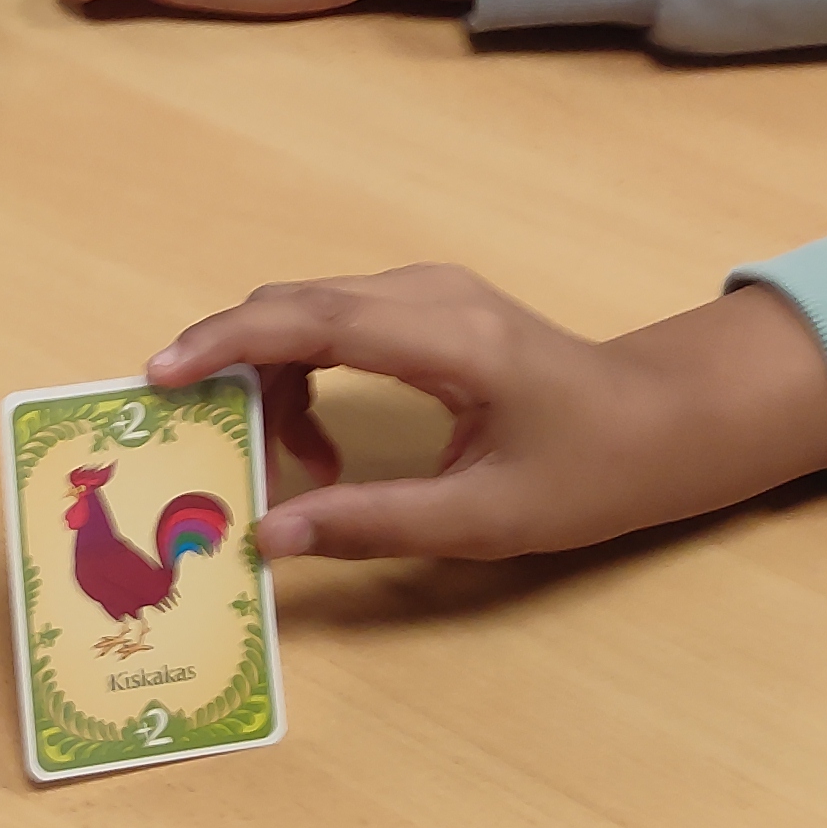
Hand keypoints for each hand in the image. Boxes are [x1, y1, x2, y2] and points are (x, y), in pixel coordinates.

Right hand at [148, 268, 826, 562]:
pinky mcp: (426, 304)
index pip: (310, 320)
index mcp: (449, 338)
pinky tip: (323, 445)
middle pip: (293, 305)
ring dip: (273, 381)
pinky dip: (303, 373)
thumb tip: (270, 536)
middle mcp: (430, 293)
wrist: (665, 422)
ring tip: (295, 467)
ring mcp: (429, 290)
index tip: (160, 375)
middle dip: (229, 364)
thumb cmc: (593, 470)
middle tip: (191, 435)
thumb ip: (373, 522)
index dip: (227, 343)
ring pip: (307, 312)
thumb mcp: (485, 517)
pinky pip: (333, 321)